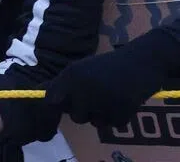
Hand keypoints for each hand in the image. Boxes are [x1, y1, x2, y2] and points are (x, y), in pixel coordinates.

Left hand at [45, 29, 174, 127]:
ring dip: (102, 116)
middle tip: (96, 100)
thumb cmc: (108, 65)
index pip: (52, 99)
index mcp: (71, 75)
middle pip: (76, 117)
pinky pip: (114, 124)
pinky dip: (119, 117)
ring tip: (111, 99)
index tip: (68, 103)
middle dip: (85, 112)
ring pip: (95, 123)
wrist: (141, 61)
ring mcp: (102, 101)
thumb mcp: (81, 68)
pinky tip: (123, 101)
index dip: (59, 104)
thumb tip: (46, 97)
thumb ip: (64, 83)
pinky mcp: (121, 111)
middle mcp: (83, 88)